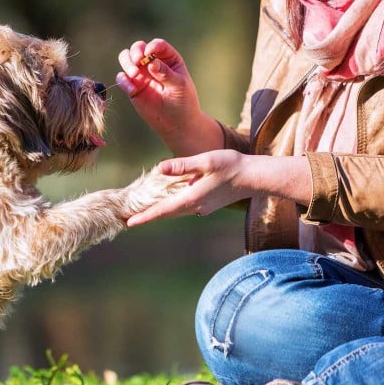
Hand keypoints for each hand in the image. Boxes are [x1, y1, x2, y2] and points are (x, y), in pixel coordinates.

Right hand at [116, 39, 222, 155]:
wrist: (177, 124)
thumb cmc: (183, 102)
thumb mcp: (179, 86)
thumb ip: (166, 74)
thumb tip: (151, 63)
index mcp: (168, 59)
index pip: (158, 45)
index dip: (152, 46)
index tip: (149, 54)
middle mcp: (153, 63)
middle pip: (138, 48)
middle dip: (135, 51)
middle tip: (137, 61)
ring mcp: (141, 75)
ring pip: (126, 59)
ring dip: (127, 63)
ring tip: (134, 75)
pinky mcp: (133, 87)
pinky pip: (122, 78)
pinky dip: (123, 81)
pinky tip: (132, 90)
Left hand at [126, 152, 312, 226]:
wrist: (255, 178)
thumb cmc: (232, 166)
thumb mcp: (206, 161)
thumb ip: (183, 165)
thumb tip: (160, 168)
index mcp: (193, 197)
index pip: (163, 210)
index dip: (145, 217)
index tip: (130, 223)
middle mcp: (196, 207)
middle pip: (167, 213)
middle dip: (148, 216)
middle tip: (128, 219)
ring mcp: (202, 207)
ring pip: (175, 211)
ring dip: (160, 212)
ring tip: (141, 212)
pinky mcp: (208, 205)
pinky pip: (185, 207)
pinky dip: (172, 206)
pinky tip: (167, 200)